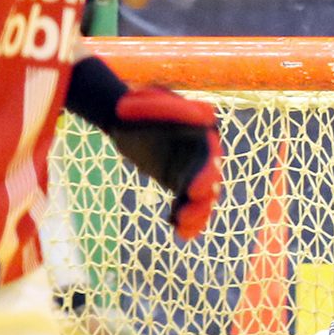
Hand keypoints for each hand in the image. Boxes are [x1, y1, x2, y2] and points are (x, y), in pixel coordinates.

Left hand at [108, 87, 221, 239]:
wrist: (124, 120)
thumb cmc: (137, 108)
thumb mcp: (146, 102)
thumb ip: (167, 108)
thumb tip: (205, 116)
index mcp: (200, 134)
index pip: (208, 156)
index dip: (205, 174)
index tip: (195, 191)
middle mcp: (202, 154)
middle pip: (208, 180)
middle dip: (202, 200)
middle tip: (188, 216)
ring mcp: (192, 169)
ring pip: (201, 197)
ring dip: (196, 214)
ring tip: (183, 228)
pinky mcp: (181, 183)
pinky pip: (187, 204)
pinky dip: (186, 219)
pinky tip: (179, 232)